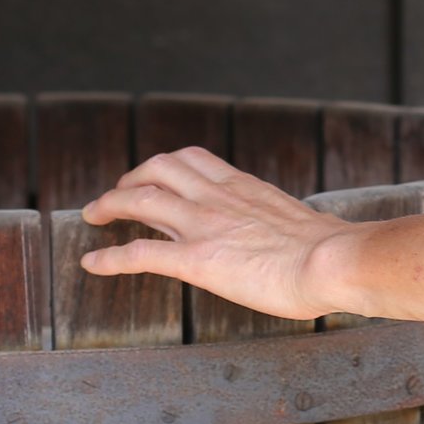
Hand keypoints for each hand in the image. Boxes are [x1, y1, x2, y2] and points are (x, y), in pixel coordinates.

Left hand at [79, 146, 353, 319]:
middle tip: (116, 196)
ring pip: (140, 199)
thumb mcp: (300, 221)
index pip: (193, 160)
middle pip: (158, 168)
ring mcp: (204, 226)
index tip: (153, 177)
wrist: (333, 260)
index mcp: (243, 187)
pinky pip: (138, 253)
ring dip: (109, 205)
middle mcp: (217, 198)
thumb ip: (282, 223)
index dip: (164, 166)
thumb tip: (296, 236)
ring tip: (94, 216)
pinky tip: (91, 262)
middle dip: (130, 178)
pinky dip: (108, 256)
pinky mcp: (195, 260)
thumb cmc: (331, 250)